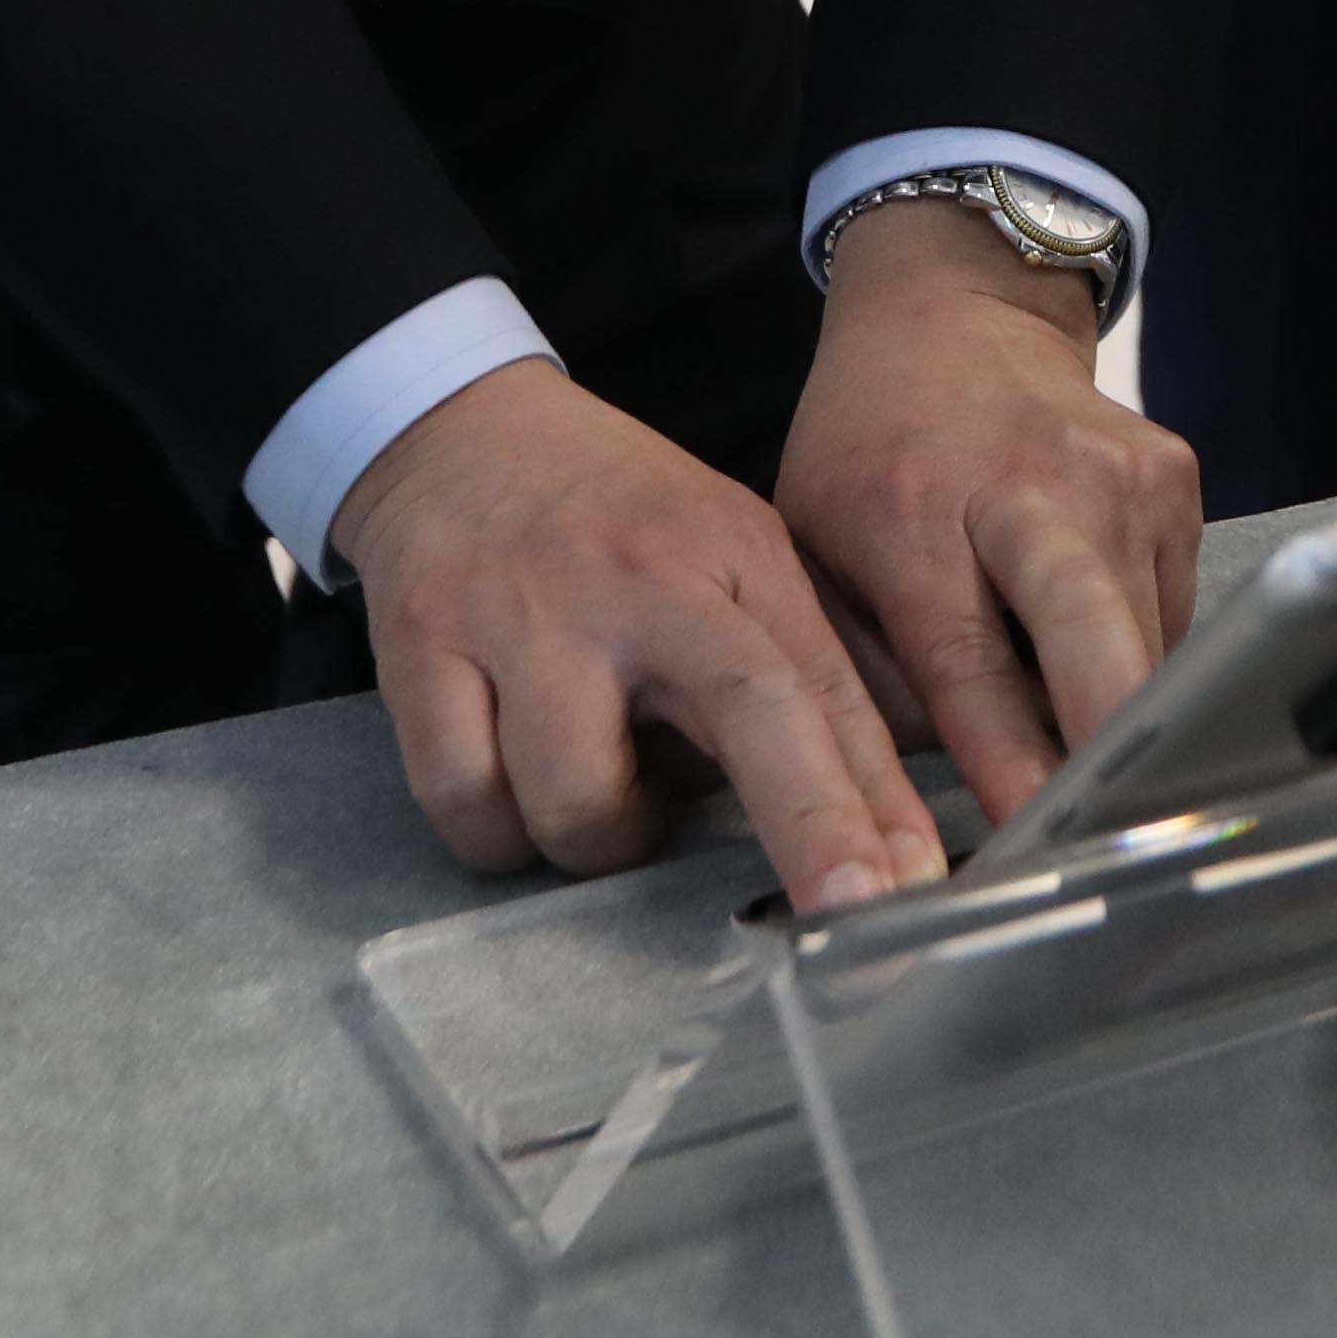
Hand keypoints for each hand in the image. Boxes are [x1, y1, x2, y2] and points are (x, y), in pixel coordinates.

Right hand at [327, 356, 948, 916]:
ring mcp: (526, 614)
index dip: (872, 798)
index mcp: (733, 559)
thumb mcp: (729, 560)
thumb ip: (797, 675)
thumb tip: (883, 828)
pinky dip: (495, 830)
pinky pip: (465, 805)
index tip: (913, 882)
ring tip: (595, 780)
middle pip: (747, 714)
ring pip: (577, 805)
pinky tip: (512, 780)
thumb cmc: (614, 521)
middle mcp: (640, 582)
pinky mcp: (423, 647)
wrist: (458, 430)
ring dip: (595, 840)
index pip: (822, 690)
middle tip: (846, 907)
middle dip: (810, 824)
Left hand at [775, 202, 1201, 824]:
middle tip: (1112, 846)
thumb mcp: (816, 553)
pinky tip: (1086, 659)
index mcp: (915, 508)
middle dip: (1111, 748)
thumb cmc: (868, 453)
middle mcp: (1034, 484)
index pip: (969, 663)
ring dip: (1119, 722)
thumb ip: (862, 677)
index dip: (1006, 762)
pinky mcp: (1179, 482)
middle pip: (1096, 640)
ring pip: (1147, 650)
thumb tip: (917, 813)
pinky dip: (1133, 665)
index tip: (1029, 840)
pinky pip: (1170, 619)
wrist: (955, 316)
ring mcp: (1123, 477)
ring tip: (1082, 768)